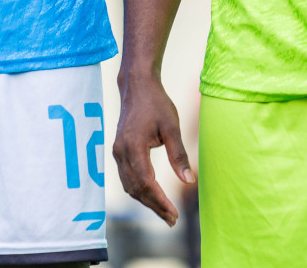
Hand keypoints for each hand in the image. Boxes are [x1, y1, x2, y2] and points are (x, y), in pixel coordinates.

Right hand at [112, 73, 193, 225]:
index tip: (174, 214)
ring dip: (146, 201)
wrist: (137, 87)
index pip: (146, 183)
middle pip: (136, 189)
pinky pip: (127, 177)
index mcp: (133, 147)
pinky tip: (152, 195)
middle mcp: (121, 153)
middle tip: (172, 220)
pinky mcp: (118, 151)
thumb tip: (189, 181)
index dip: (160, 201)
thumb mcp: (172, 127)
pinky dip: (139, 190)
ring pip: (129, 186)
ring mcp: (117, 152)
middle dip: (154, 206)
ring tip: (165, 212)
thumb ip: (179, 155)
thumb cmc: (156, 103)